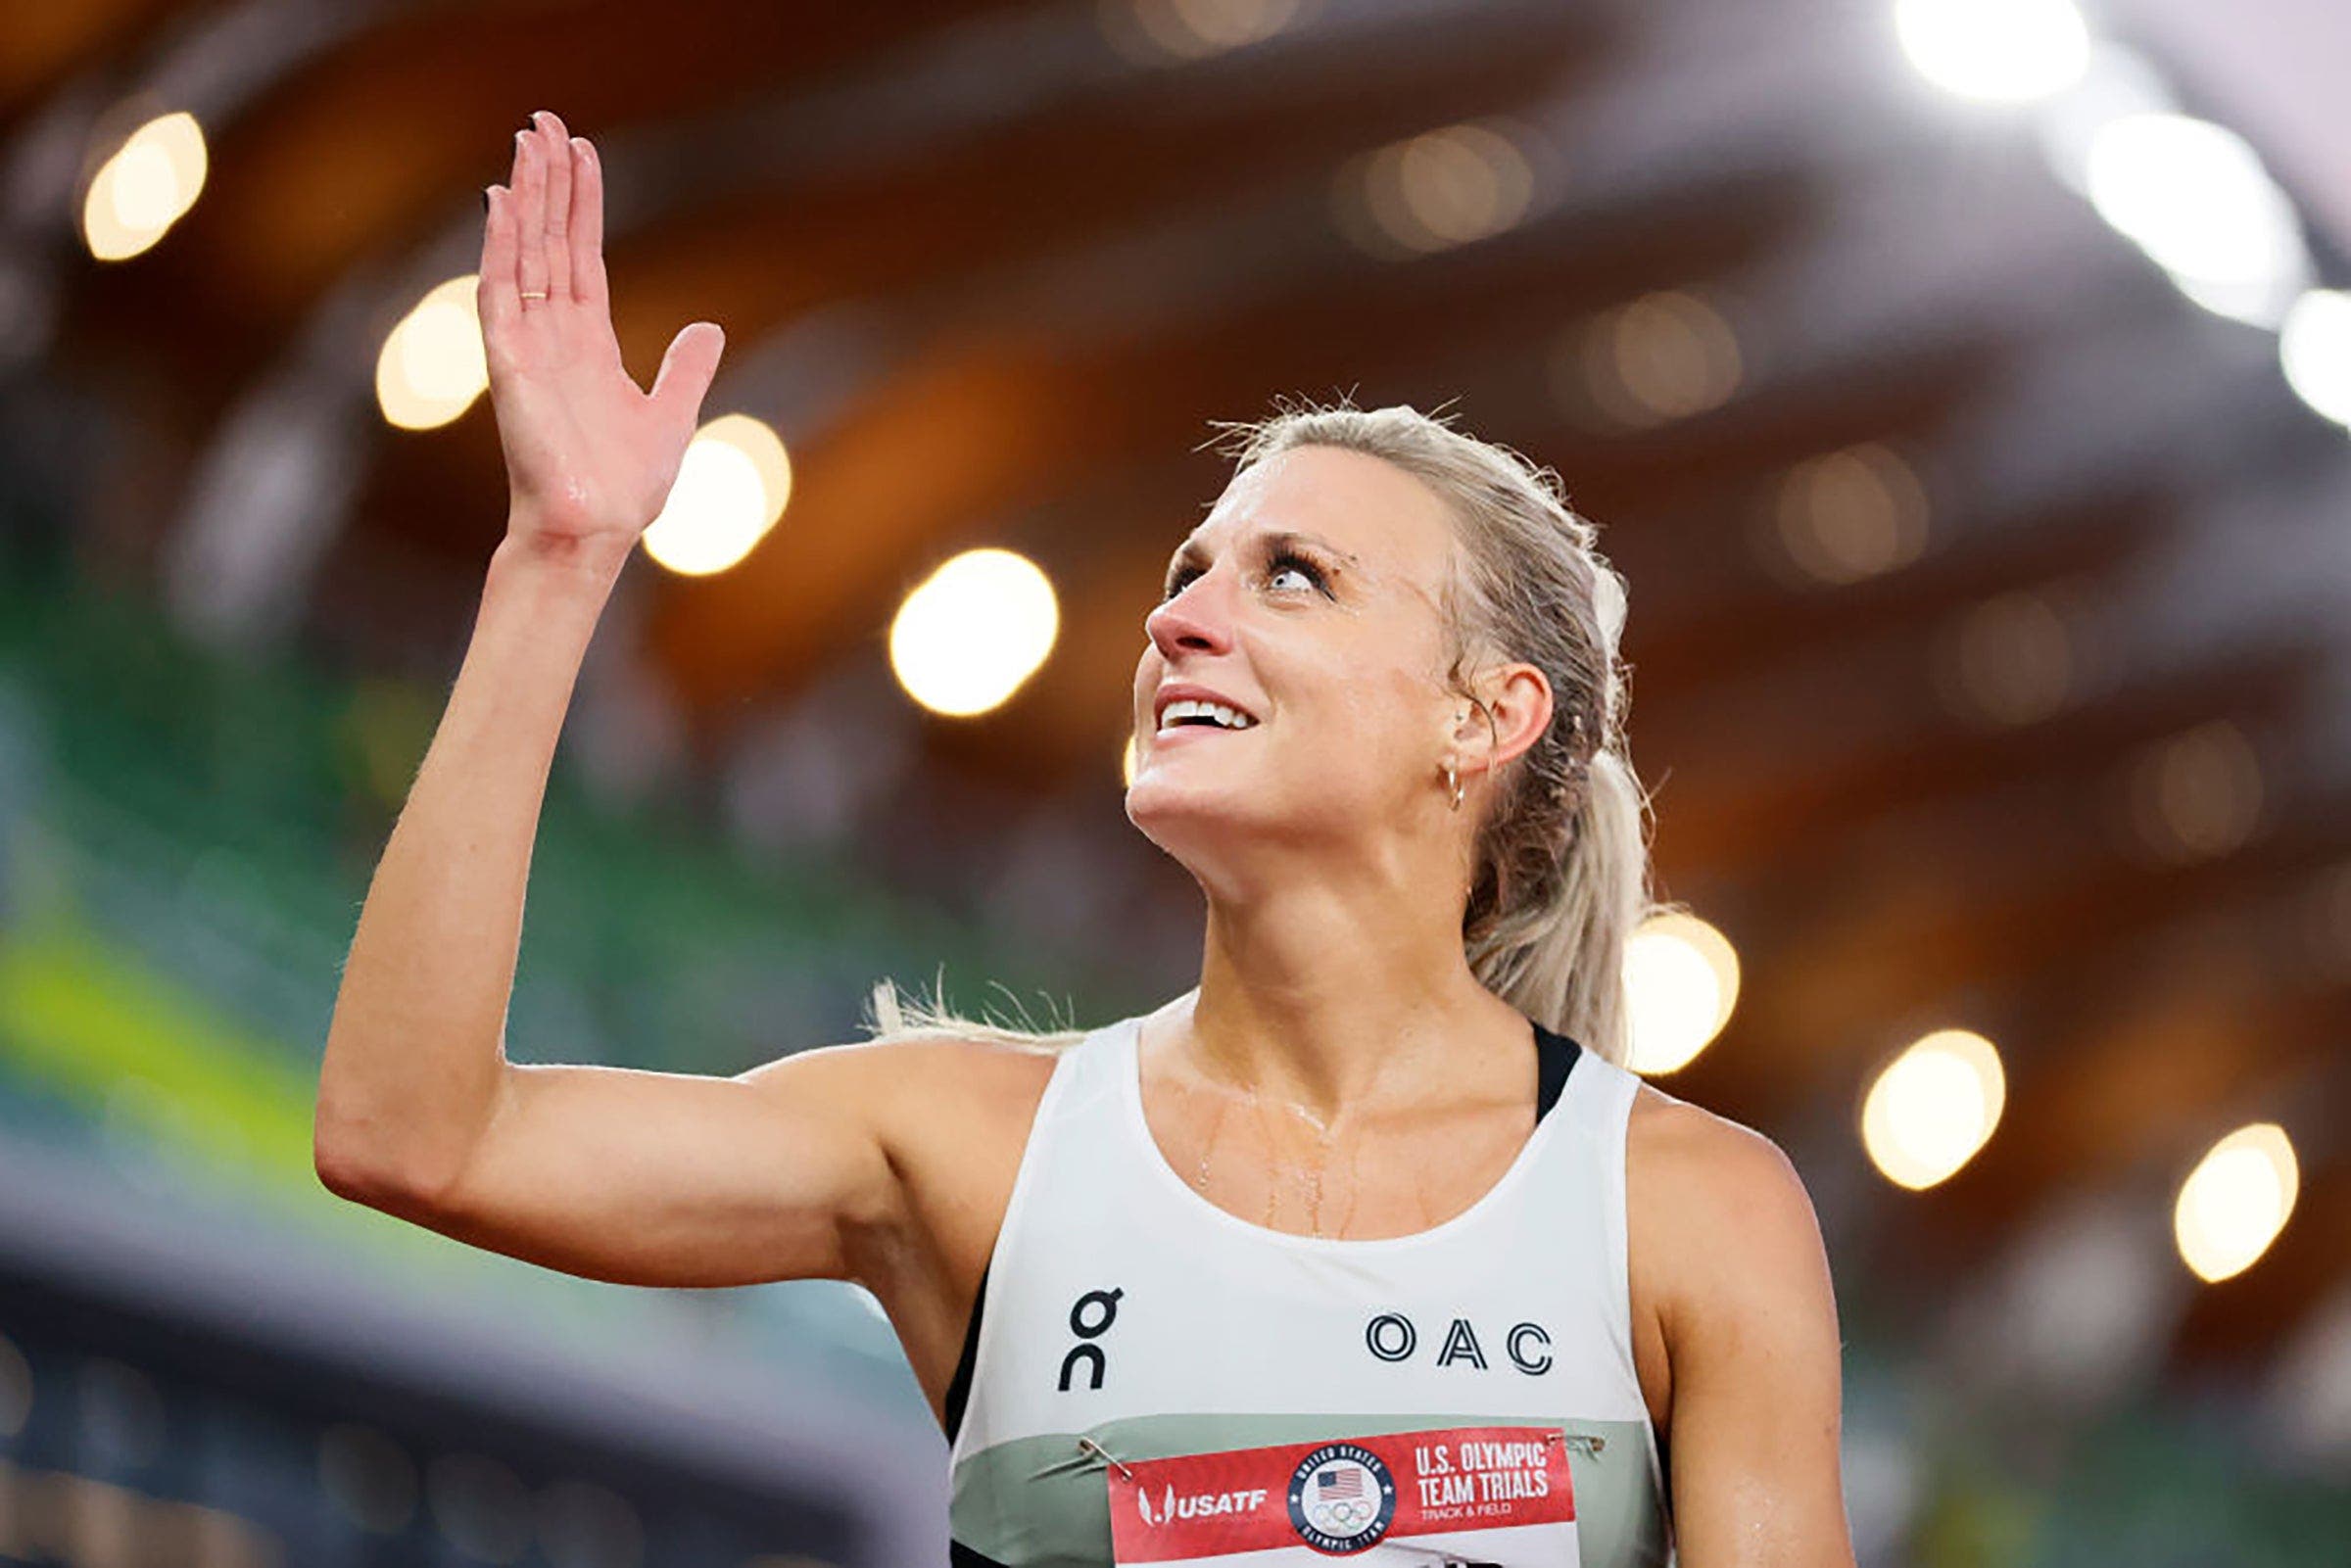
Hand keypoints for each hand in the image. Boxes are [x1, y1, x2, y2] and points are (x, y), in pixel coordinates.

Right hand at [478, 109, 723, 562]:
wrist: (595, 533)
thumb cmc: (625, 488)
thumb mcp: (671, 415)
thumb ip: (685, 369)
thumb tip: (708, 328)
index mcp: (589, 343)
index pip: (581, 255)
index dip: (581, 203)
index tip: (582, 152)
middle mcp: (554, 335)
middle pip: (549, 240)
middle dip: (549, 181)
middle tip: (545, 121)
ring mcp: (528, 346)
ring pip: (523, 253)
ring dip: (526, 197)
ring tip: (528, 142)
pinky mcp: (509, 366)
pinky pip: (499, 294)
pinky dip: (500, 247)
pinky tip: (502, 202)